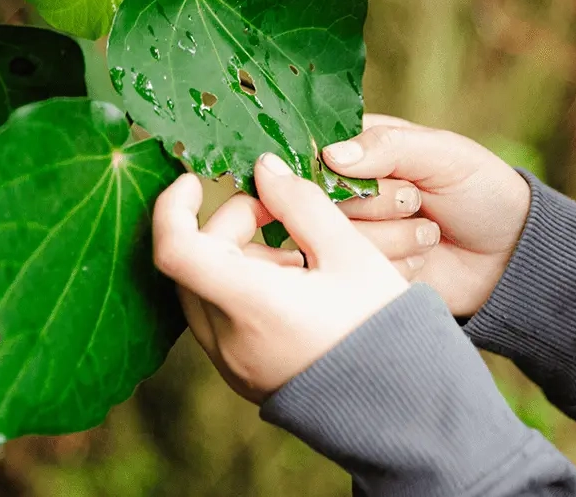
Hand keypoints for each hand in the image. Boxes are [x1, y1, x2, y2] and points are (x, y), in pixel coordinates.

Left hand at [152, 152, 410, 403]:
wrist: (403, 405)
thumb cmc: (383, 326)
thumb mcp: (350, 252)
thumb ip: (301, 203)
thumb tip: (264, 170)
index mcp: (250, 304)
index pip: (174, 249)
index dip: (172, 206)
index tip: (192, 180)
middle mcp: (227, 339)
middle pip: (192, 264)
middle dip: (226, 225)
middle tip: (277, 211)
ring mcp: (230, 363)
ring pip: (204, 290)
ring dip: (236, 256)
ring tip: (297, 253)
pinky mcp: (241, 376)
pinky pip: (220, 318)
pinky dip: (241, 289)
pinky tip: (292, 283)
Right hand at [323, 114, 531, 315]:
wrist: (510, 255)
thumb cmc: (480, 191)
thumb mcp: (444, 154)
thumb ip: (388, 146)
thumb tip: (331, 156)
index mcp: (360, 150)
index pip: (319, 155)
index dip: (342, 171)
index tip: (382, 176)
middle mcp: (346, 192)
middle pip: (323, 201)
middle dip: (380, 204)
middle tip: (417, 201)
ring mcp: (352, 234)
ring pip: (340, 238)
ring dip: (396, 237)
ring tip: (428, 232)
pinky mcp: (362, 272)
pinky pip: (358, 271)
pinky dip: (398, 265)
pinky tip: (422, 258)